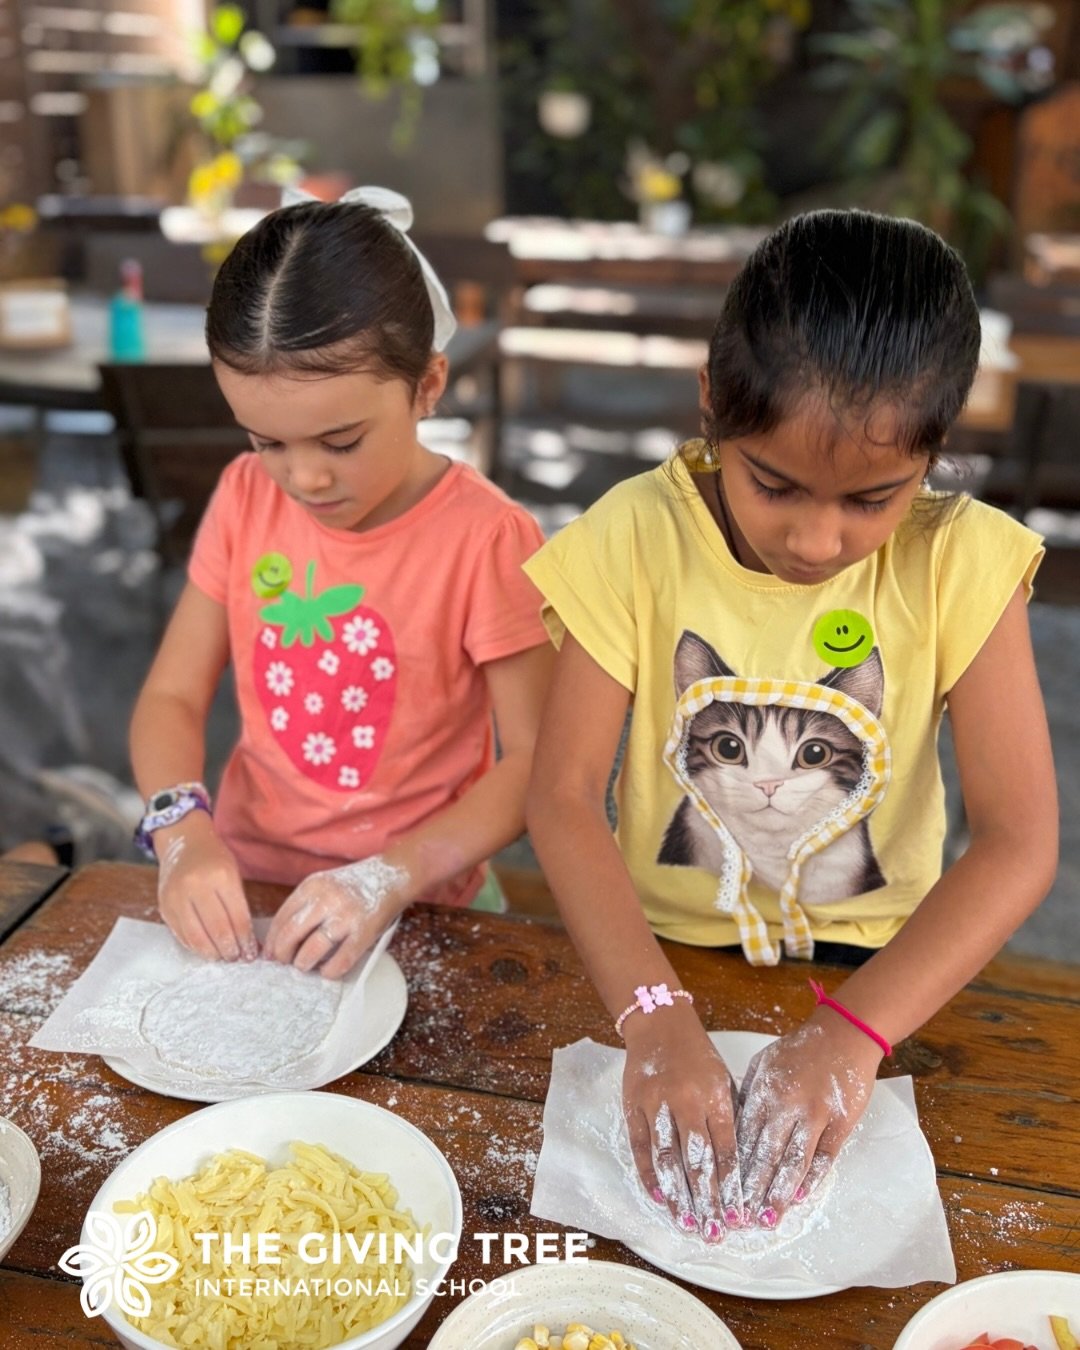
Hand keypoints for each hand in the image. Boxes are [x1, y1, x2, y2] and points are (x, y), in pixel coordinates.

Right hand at [156, 814, 255, 961]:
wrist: (184, 842)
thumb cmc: (215, 858)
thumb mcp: (233, 874)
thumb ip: (239, 906)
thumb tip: (250, 942)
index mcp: (220, 876)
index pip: (237, 917)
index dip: (246, 939)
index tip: (252, 953)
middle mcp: (196, 886)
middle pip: (217, 929)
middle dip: (230, 949)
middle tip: (238, 958)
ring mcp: (176, 897)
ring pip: (196, 936)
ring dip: (212, 952)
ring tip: (223, 957)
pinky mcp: (164, 906)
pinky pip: (181, 934)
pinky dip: (195, 946)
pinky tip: (206, 949)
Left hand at [263, 855, 408, 978]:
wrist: (392, 875)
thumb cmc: (355, 885)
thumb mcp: (325, 885)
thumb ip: (305, 905)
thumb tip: (281, 940)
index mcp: (313, 885)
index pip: (281, 918)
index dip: (272, 940)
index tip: (270, 953)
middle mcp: (327, 899)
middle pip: (291, 934)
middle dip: (283, 954)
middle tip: (284, 963)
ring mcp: (346, 916)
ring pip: (312, 950)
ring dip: (303, 964)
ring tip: (304, 966)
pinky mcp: (364, 932)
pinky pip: (340, 960)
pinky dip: (329, 971)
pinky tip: (327, 970)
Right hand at [622, 1005, 742, 1243]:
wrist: (660, 1025)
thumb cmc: (699, 1058)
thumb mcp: (724, 1082)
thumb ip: (729, 1120)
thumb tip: (739, 1170)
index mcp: (715, 1096)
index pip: (727, 1151)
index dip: (733, 1187)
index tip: (739, 1217)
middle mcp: (686, 1101)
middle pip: (698, 1161)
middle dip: (708, 1201)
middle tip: (714, 1233)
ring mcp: (657, 1104)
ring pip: (668, 1158)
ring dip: (679, 1195)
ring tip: (687, 1223)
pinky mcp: (634, 1106)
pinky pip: (642, 1147)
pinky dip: (649, 1174)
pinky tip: (660, 1198)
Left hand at [736, 1010, 882, 1227]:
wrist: (843, 1034)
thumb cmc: (799, 1050)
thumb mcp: (764, 1064)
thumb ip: (748, 1095)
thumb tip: (731, 1127)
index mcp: (764, 1092)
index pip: (742, 1138)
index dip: (732, 1168)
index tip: (722, 1192)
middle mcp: (786, 1106)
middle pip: (765, 1155)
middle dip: (751, 1190)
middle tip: (741, 1219)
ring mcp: (815, 1115)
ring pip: (793, 1161)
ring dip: (779, 1192)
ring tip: (769, 1218)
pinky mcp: (840, 1122)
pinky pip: (824, 1156)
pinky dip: (812, 1178)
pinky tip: (800, 1197)